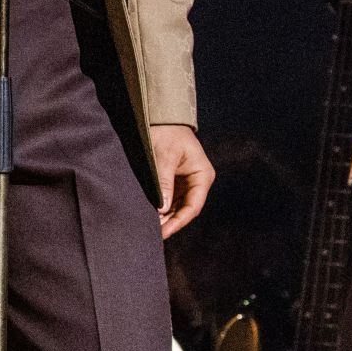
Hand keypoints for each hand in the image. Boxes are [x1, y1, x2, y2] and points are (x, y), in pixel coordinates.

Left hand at [151, 124, 214, 238]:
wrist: (159, 116)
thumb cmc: (165, 132)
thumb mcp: (164, 156)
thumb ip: (164, 182)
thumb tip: (161, 209)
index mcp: (202, 176)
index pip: (193, 206)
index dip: (178, 221)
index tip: (163, 231)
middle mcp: (197, 181)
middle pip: (184, 209)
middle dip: (169, 221)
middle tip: (152, 234)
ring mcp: (185, 181)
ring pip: (176, 205)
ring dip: (164, 216)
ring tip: (149, 228)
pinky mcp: (173, 179)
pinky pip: (168, 198)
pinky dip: (160, 206)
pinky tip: (150, 215)